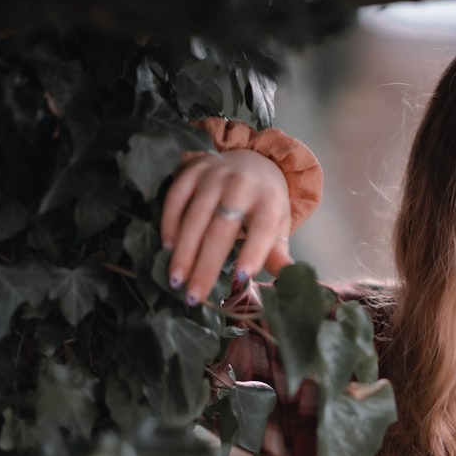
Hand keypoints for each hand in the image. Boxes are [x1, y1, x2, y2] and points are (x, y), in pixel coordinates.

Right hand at [161, 148, 292, 305]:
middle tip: (194, 296)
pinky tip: (167, 248)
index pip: (262, 228)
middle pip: (222, 228)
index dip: (253, 252)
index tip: (240, 279)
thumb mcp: (278, 225)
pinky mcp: (192, 170)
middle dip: (206, 264)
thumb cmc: (264, 203)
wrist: (252, 160)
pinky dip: (169, 223)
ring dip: (184, 250)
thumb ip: (278, 253)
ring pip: (195, 215)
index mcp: (269, 200)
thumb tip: (288, 279)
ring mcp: (214, 175)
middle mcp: (242, 185)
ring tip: (176, 279)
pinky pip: (176, 197)